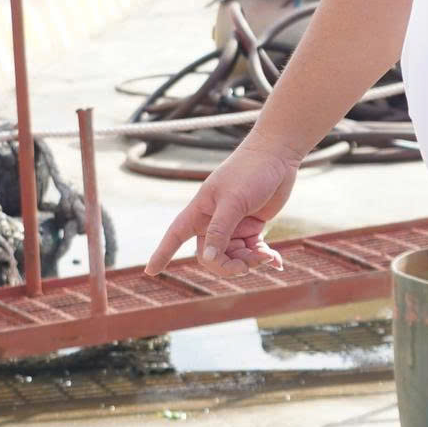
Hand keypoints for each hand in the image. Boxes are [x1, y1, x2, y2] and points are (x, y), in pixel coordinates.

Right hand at [145, 142, 298, 278]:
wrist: (278, 154)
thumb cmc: (250, 172)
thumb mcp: (233, 202)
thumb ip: (220, 231)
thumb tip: (207, 258)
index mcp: (201, 210)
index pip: (175, 235)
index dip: (162, 253)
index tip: (150, 272)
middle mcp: (214, 220)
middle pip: (210, 256)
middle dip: (227, 265)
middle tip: (247, 266)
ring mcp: (233, 224)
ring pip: (233, 256)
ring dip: (249, 261)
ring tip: (268, 256)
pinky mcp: (252, 225)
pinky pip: (252, 250)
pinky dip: (263, 256)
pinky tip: (276, 261)